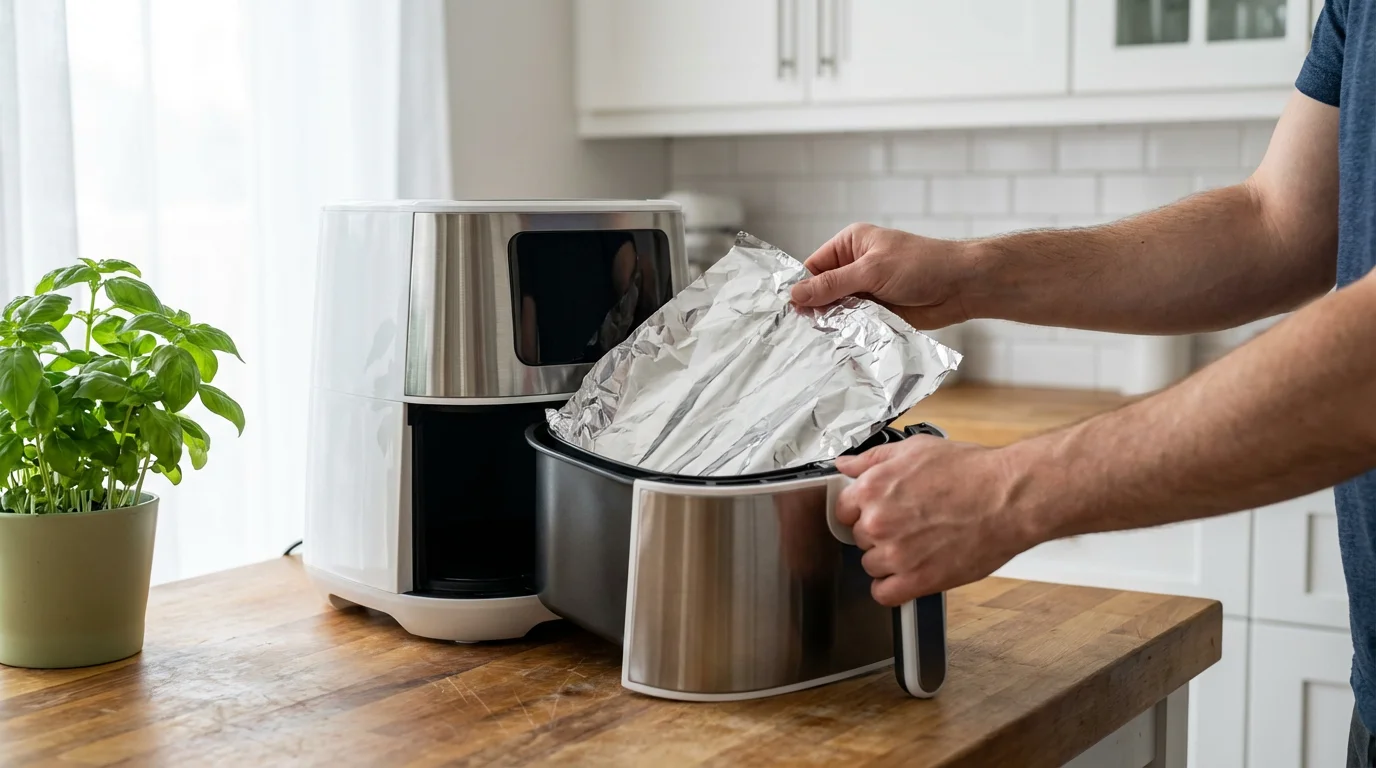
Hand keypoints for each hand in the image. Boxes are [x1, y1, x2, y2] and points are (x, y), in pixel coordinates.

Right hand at [790, 223, 972, 329]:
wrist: (961, 286)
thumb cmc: (922, 265)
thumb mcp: (872, 270)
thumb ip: (833, 284)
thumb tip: (795, 294)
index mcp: (850, 244)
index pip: (814, 267)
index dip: (801, 288)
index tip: (787, 311)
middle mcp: (855, 267)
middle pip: (823, 291)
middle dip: (815, 309)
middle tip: (798, 332)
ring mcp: (866, 292)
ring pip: (838, 311)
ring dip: (833, 324)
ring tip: (816, 341)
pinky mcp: (877, 314)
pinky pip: (855, 325)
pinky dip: (848, 334)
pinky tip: (837, 345)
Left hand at [834, 435, 1035, 605]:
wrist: (1008, 498)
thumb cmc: (970, 471)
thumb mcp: (915, 449)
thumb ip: (872, 459)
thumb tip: (846, 465)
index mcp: (872, 489)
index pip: (842, 510)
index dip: (861, 510)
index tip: (877, 512)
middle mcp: (877, 523)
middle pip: (859, 538)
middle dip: (880, 532)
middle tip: (909, 524)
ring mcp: (896, 554)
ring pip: (871, 566)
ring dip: (889, 560)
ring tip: (918, 546)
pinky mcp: (918, 580)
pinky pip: (885, 594)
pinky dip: (893, 588)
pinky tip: (908, 575)